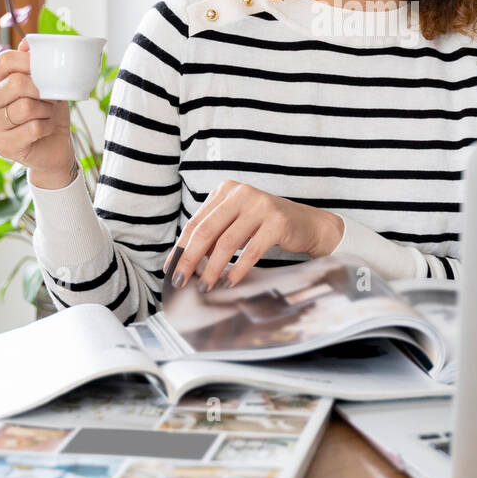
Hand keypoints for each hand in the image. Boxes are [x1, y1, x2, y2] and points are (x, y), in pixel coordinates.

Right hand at [0, 39, 74, 180]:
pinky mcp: (2, 146)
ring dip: (46, 110)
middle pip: (16, 83)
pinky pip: (33, 129)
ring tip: (47, 113)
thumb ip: (34, 63)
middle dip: (42, 89)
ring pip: (26, 108)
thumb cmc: (47, 112)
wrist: (52, 146)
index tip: (46, 68)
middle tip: (51, 97)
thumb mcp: (44, 84)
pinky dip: (47, 127)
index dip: (30, 61)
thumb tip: (27, 43)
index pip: (5, 60)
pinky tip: (45, 129)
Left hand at [163, 181, 343, 290]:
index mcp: (225, 191)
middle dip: (190, 260)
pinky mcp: (277, 222)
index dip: (181, 248)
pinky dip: (237, 270)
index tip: (171, 270)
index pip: (195, 222)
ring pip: (226, 242)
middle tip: (180, 282)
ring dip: (212, 269)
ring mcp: (260, 205)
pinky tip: (229, 282)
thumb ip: (213, 235)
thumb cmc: (264, 226)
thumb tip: (184, 262)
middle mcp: (241, 193)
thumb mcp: (235, 223)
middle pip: (206, 231)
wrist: (305, 224)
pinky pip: (250, 251)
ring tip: (205, 286)